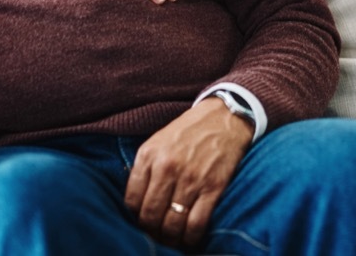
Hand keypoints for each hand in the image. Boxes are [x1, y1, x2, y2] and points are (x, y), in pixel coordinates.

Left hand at [125, 98, 252, 247]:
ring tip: (172, 238)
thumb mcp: (158, 140)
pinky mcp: (213, 187)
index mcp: (149, 155)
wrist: (224, 116)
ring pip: (172, 224)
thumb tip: (135, 202)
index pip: (131, 201)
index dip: (135, 217)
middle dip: (151, 231)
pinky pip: (197, 224)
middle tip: (156, 234)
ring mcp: (191, 179)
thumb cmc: (189, 131)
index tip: (142, 220)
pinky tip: (190, 238)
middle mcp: (167, 168)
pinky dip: (191, 238)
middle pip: (150, 216)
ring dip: (170, 238)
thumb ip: (145, 168)